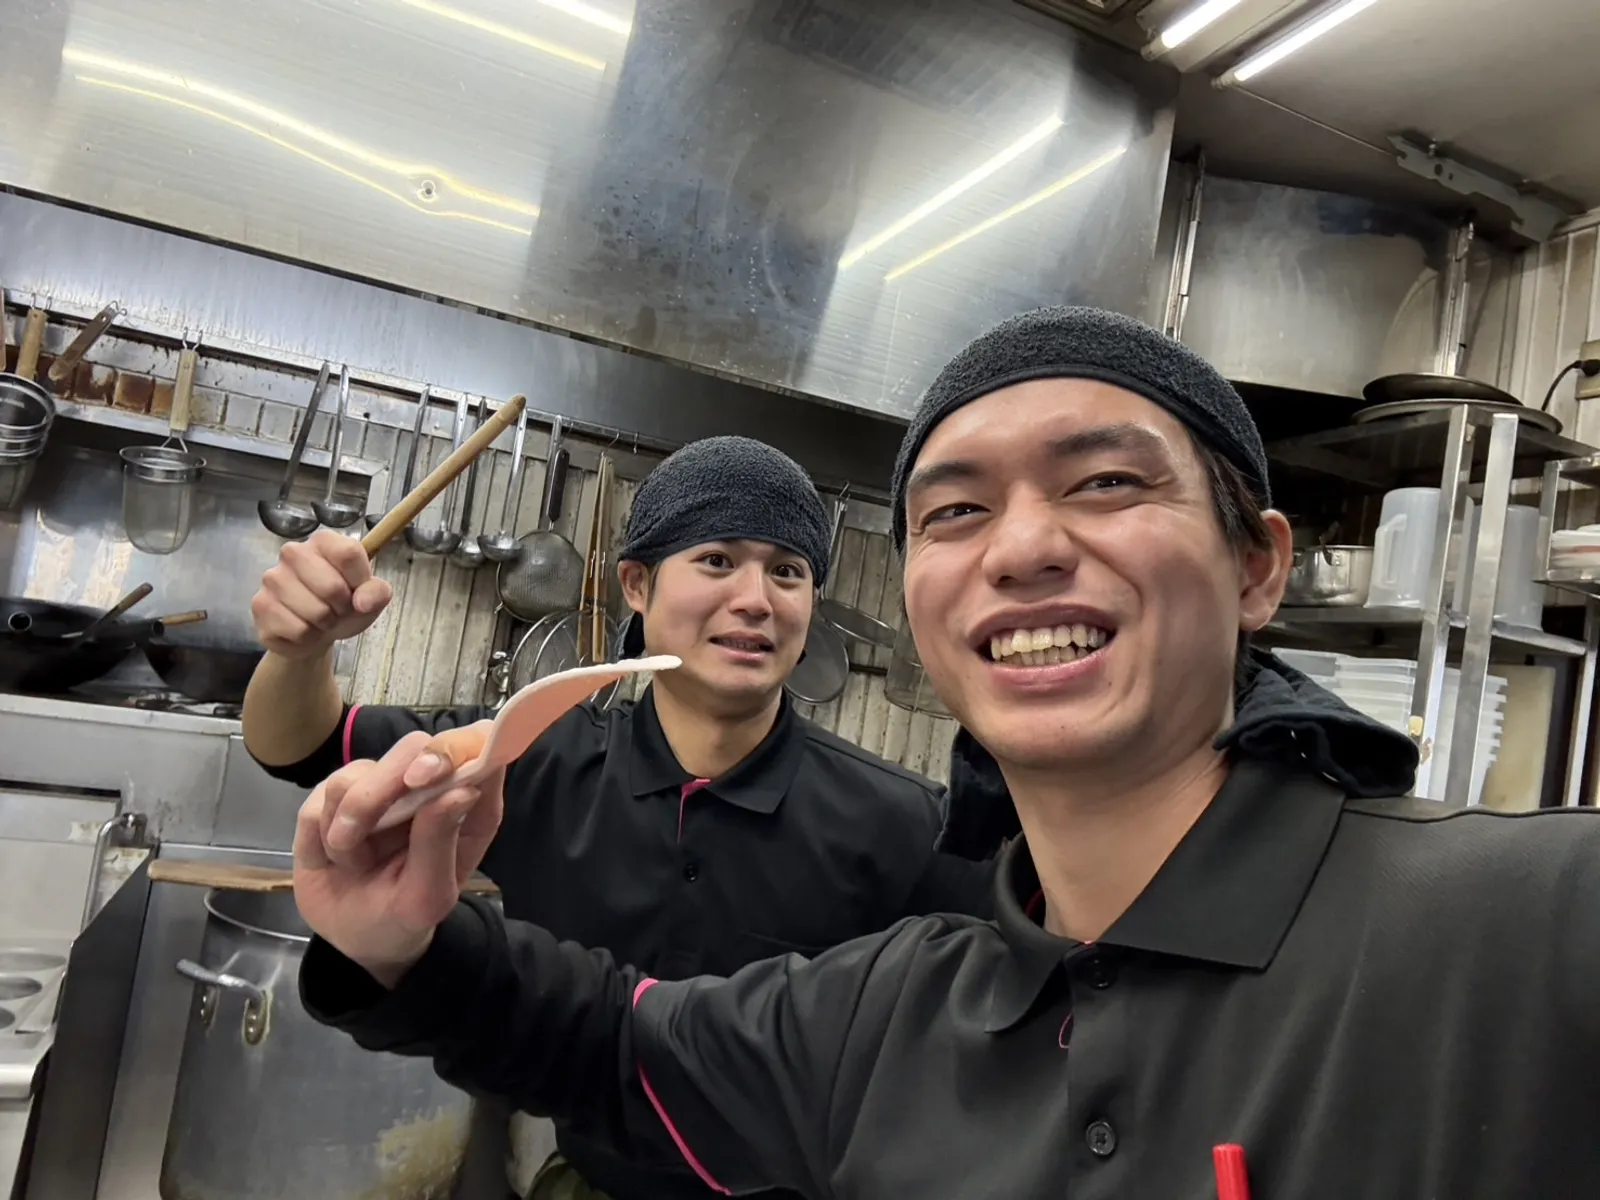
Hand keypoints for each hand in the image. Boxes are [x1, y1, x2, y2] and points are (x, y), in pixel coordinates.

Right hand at [252, 530, 392, 660]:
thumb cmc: (343, 605)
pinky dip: (308, 636)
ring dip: (325, 623)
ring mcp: (273, 579)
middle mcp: (293, 553)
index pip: (349, 554)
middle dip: (343, 606)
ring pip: (316, 612)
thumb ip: (377, 592)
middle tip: (338, 608)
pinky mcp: (261, 606)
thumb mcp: (370, 597)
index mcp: (323, 541)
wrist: (315, 632)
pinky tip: (303, 627)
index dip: (360, 580)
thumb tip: (363, 601)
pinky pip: (298, 630)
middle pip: (332, 586)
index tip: (358, 590)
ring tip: (320, 617)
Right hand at [293, 731, 504, 986]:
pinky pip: (317, 802)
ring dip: (348, 826)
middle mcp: (424, 785)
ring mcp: (376, 786)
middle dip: (382, 786)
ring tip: (355, 863)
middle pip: (411, 747)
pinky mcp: (332, 797)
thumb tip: (462, 789)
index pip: (476, 747)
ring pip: (353, 775)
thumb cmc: (404, 916)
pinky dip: (319, 838)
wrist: (353, 936)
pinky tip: (331, 859)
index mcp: (465, 803)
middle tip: (359, 833)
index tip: (426, 775)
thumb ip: (441, 842)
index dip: (456, 748)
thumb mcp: (427, 896)